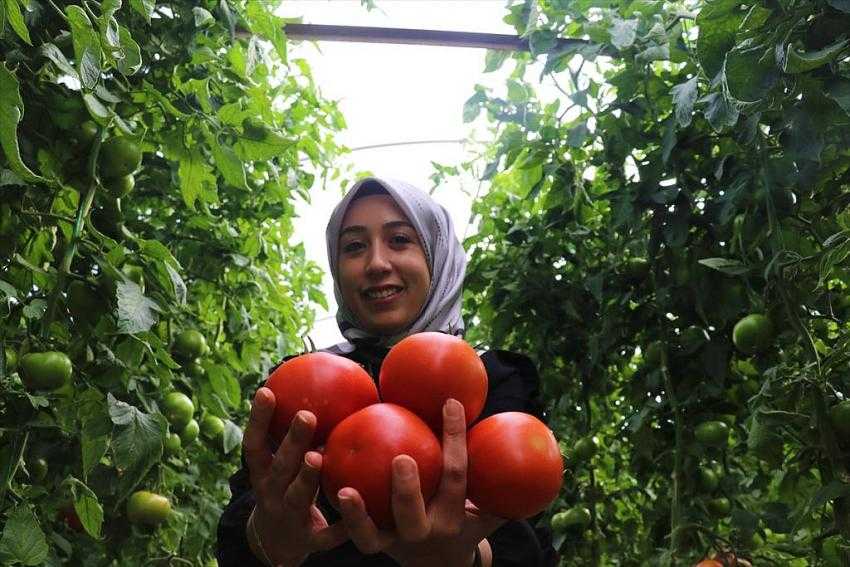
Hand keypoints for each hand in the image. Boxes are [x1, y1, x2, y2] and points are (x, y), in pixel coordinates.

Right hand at [243, 387, 347, 566]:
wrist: (275, 545)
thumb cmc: (284, 489)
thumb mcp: (279, 465)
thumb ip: (293, 433)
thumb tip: (319, 385)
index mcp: (263, 474)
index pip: (255, 444)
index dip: (259, 419)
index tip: (267, 390)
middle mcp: (270, 494)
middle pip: (279, 467)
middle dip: (291, 442)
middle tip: (307, 415)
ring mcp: (287, 518)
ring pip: (297, 497)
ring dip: (306, 477)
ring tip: (318, 457)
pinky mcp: (307, 542)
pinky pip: (326, 535)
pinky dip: (340, 525)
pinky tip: (356, 510)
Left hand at [335, 398, 504, 566]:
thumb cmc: (463, 523)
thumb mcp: (485, 510)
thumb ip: (496, 481)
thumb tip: (516, 431)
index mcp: (454, 515)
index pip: (456, 474)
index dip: (454, 438)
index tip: (449, 403)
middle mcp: (424, 531)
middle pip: (414, 514)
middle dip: (408, 489)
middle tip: (399, 458)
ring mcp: (395, 541)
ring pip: (373, 535)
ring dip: (357, 514)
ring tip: (344, 489)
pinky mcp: (373, 544)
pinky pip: (353, 534)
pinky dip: (340, 514)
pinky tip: (325, 482)